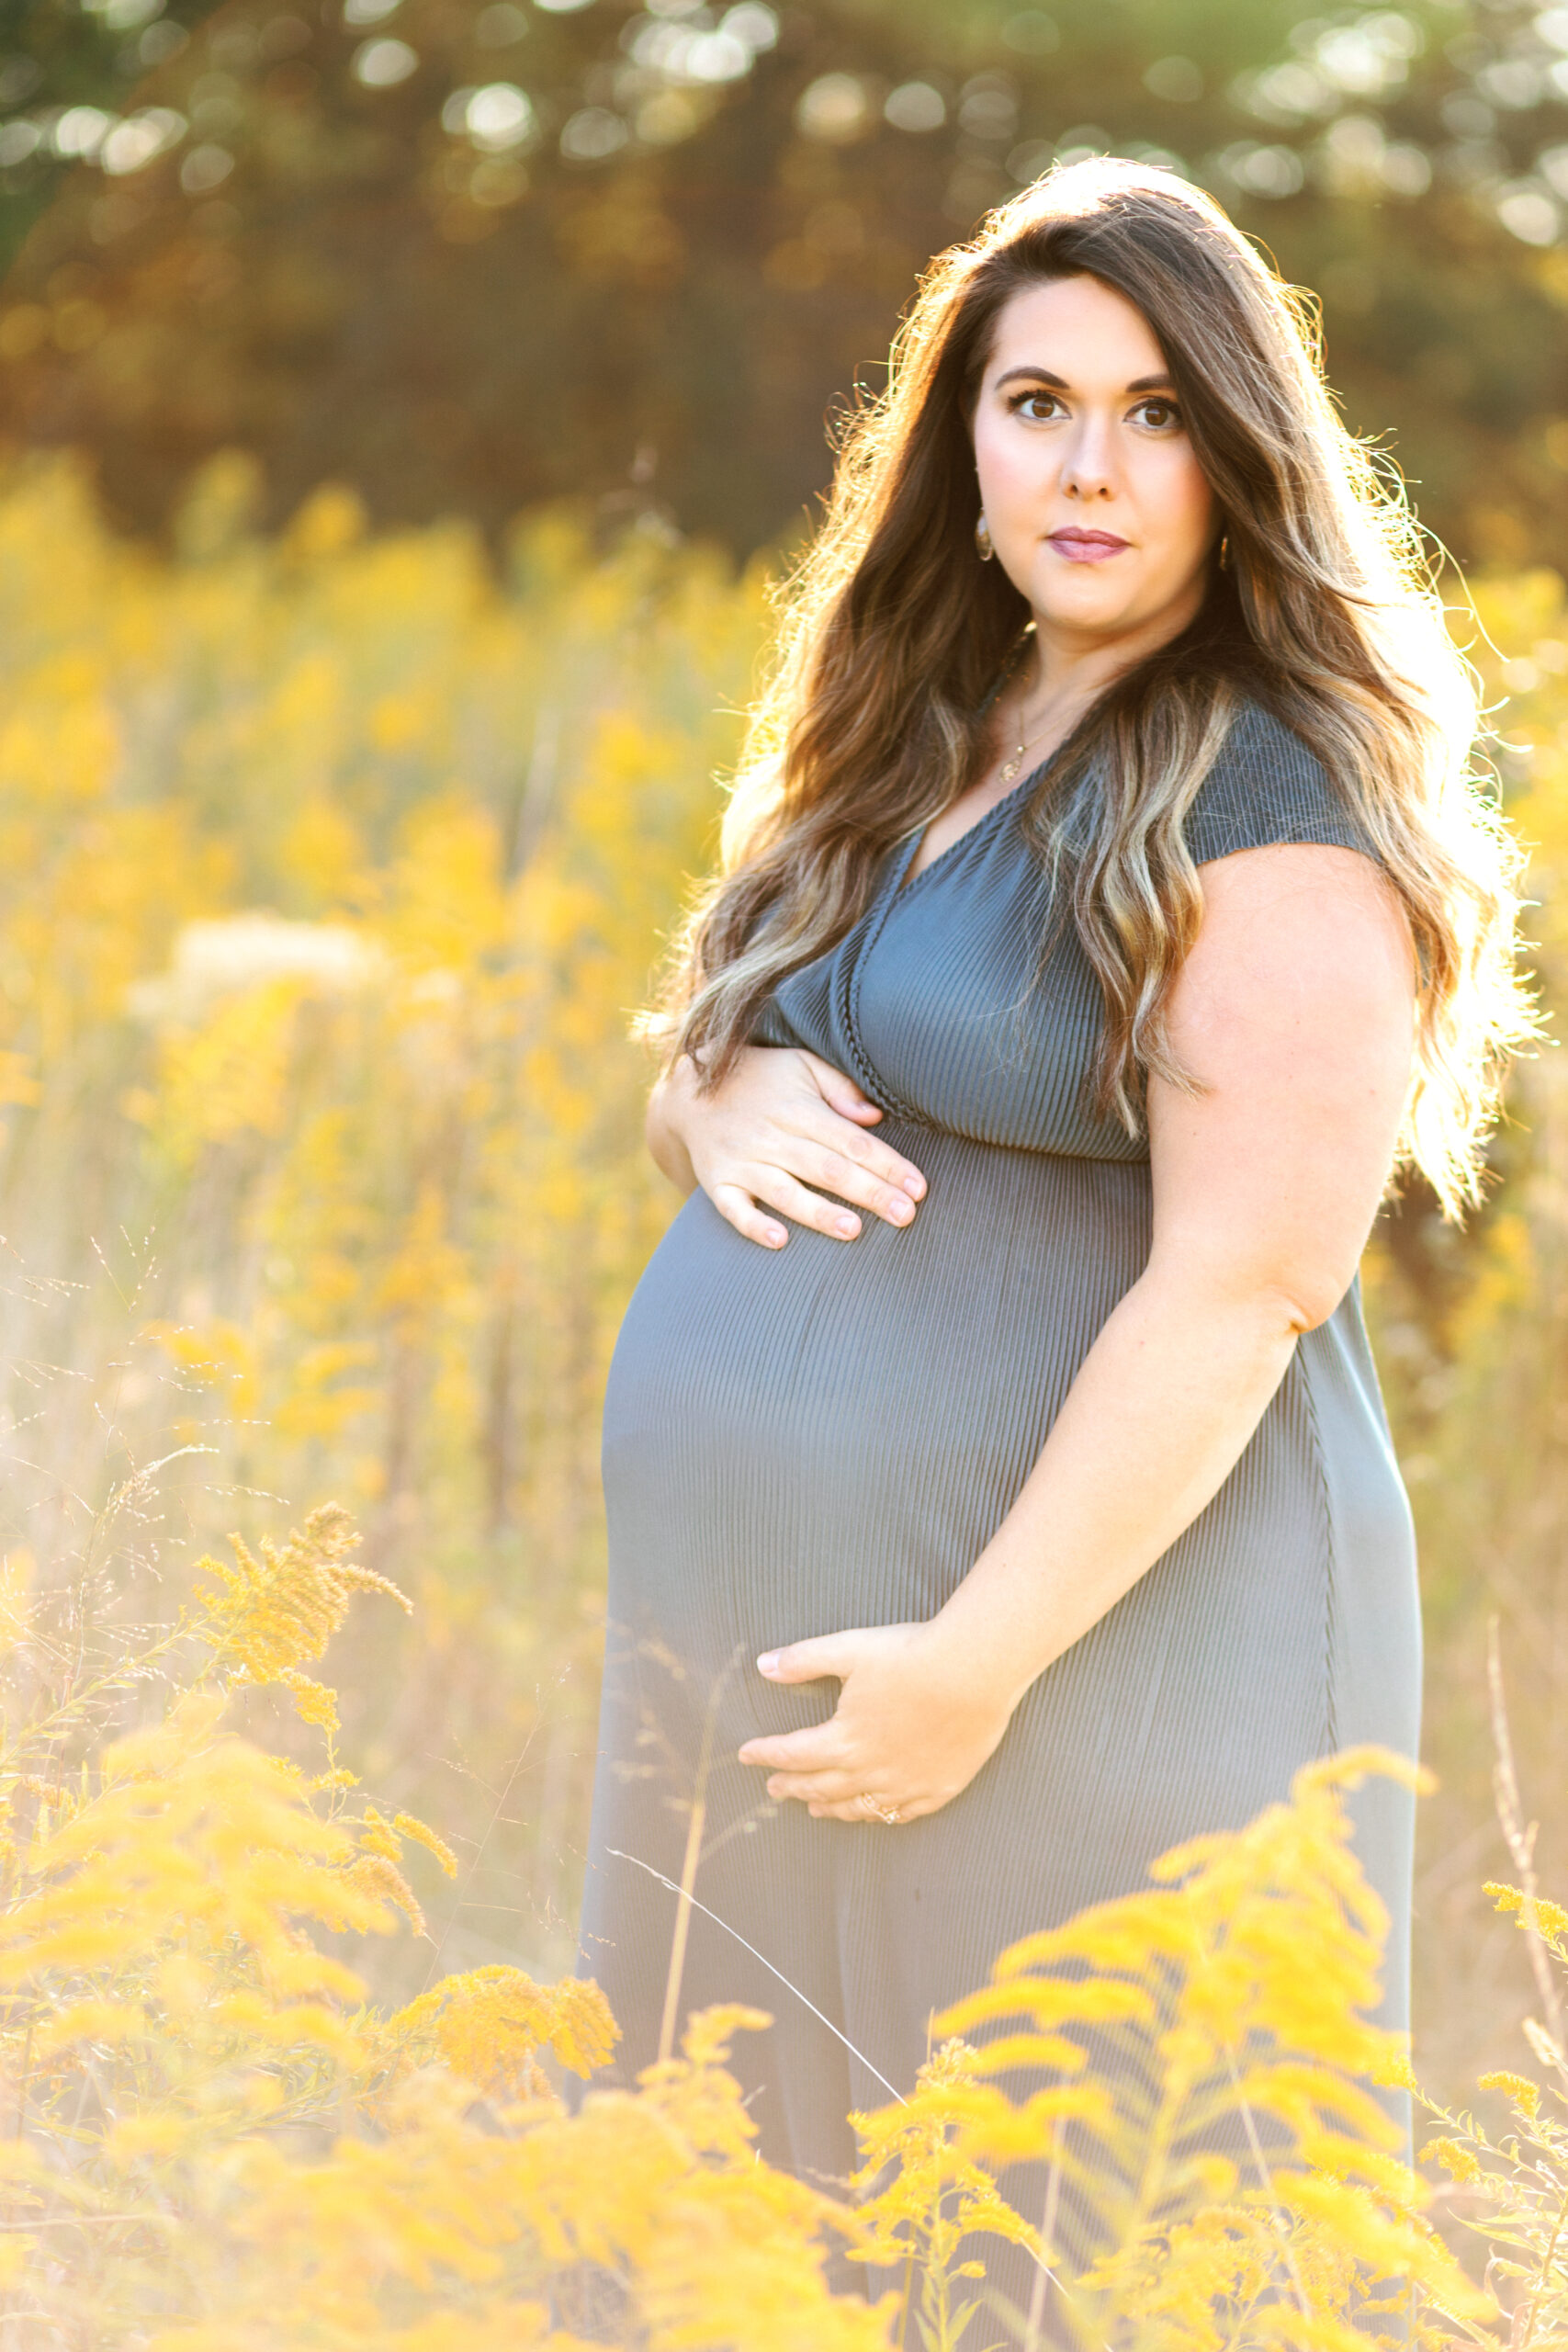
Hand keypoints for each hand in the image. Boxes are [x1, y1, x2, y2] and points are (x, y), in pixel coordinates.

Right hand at [657, 1046, 926, 1249]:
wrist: (688, 1091)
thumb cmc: (759, 1079)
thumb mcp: (800, 1066)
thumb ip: (839, 1088)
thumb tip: (874, 1117)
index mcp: (798, 1108)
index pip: (851, 1140)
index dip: (887, 1164)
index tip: (917, 1187)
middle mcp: (770, 1136)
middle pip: (827, 1168)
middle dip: (869, 1193)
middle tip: (906, 1216)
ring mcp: (741, 1162)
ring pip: (785, 1191)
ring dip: (819, 1212)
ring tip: (854, 1231)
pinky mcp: (717, 1183)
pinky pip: (734, 1208)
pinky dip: (754, 1224)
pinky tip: (779, 1241)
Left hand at [736, 1622, 1015, 1823]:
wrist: (974, 1671)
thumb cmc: (910, 1655)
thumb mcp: (849, 1649)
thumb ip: (803, 1659)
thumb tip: (763, 1665)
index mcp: (843, 1738)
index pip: (793, 1753)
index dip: (766, 1755)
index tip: (746, 1755)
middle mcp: (870, 1769)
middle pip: (821, 1786)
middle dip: (792, 1787)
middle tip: (774, 1789)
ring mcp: (906, 1783)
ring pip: (859, 1806)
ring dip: (832, 1807)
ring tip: (815, 1809)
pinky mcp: (939, 1787)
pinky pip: (903, 1812)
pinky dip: (881, 1814)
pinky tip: (876, 1812)